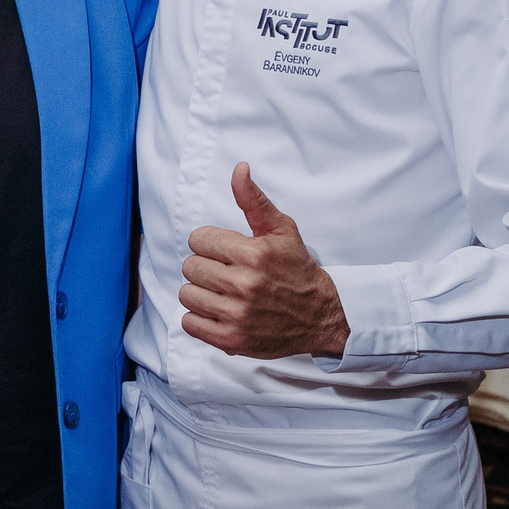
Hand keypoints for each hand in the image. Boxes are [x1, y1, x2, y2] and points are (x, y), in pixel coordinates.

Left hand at [179, 163, 349, 359]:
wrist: (322, 316)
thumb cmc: (297, 270)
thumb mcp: (281, 230)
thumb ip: (253, 200)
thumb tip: (239, 169)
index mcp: (253, 254)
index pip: (197, 239)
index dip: (210, 243)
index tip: (226, 251)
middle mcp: (243, 285)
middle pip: (190, 267)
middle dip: (206, 267)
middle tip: (226, 273)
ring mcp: (236, 315)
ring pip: (186, 294)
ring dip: (201, 292)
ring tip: (223, 292)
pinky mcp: (231, 340)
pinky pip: (189, 323)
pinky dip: (199, 318)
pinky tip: (219, 311)